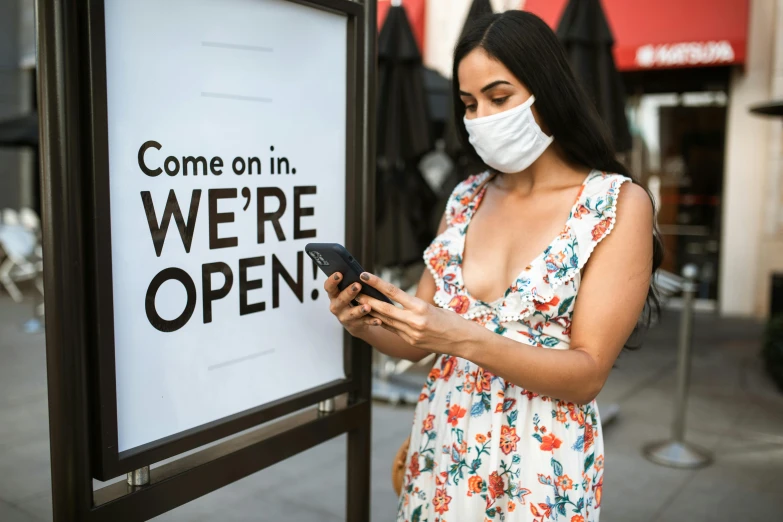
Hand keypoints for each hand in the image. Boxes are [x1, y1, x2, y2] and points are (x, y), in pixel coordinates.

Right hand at [323, 273, 374, 336]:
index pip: (329, 287)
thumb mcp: (349, 292)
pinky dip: (372, 321)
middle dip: (349, 292)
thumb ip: (351, 283)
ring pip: (352, 313)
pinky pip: (364, 322)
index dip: (332, 281)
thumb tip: (362, 274)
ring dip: (359, 310)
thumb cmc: (353, 301)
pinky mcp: (355, 325)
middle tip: (357, 285)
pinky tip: (378, 320)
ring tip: (367, 307)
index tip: (339, 274)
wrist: (356, 322)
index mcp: (334, 295)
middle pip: (341, 300)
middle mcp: (336, 307)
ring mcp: (345, 317)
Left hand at [355, 272, 475, 354]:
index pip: (394, 293)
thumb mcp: (434, 307)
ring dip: (371, 313)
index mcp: (421, 308)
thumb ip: (414, 306)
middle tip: (354, 292)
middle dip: (368, 300)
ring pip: (386, 321)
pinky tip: (373, 317)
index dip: (377, 283)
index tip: (365, 275)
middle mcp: (414, 322)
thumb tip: (397, 300)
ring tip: (359, 304)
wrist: (464, 341)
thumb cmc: (452, 320)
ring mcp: (411, 334)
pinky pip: (393, 330)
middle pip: (385, 309)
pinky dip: (383, 323)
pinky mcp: (411, 342)